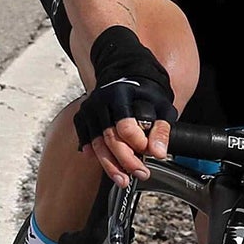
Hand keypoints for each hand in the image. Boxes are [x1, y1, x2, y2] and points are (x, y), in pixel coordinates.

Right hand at [75, 26, 177, 184]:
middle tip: (140, 173)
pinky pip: (86, 139)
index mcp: (122, 95)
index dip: (137, 144)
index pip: (126, 126)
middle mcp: (101, 101)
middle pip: (110, 138)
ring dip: (110, 165)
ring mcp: (90, 109)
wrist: (120, 64)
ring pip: (97, 143)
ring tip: (123, 179)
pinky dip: (93, 153)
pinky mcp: (83, 116)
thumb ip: (161, 128)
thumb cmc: (144, 85)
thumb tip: (159, 152)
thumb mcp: (161, 102)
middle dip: (126, 161)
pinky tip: (103, 165)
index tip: (149, 155)